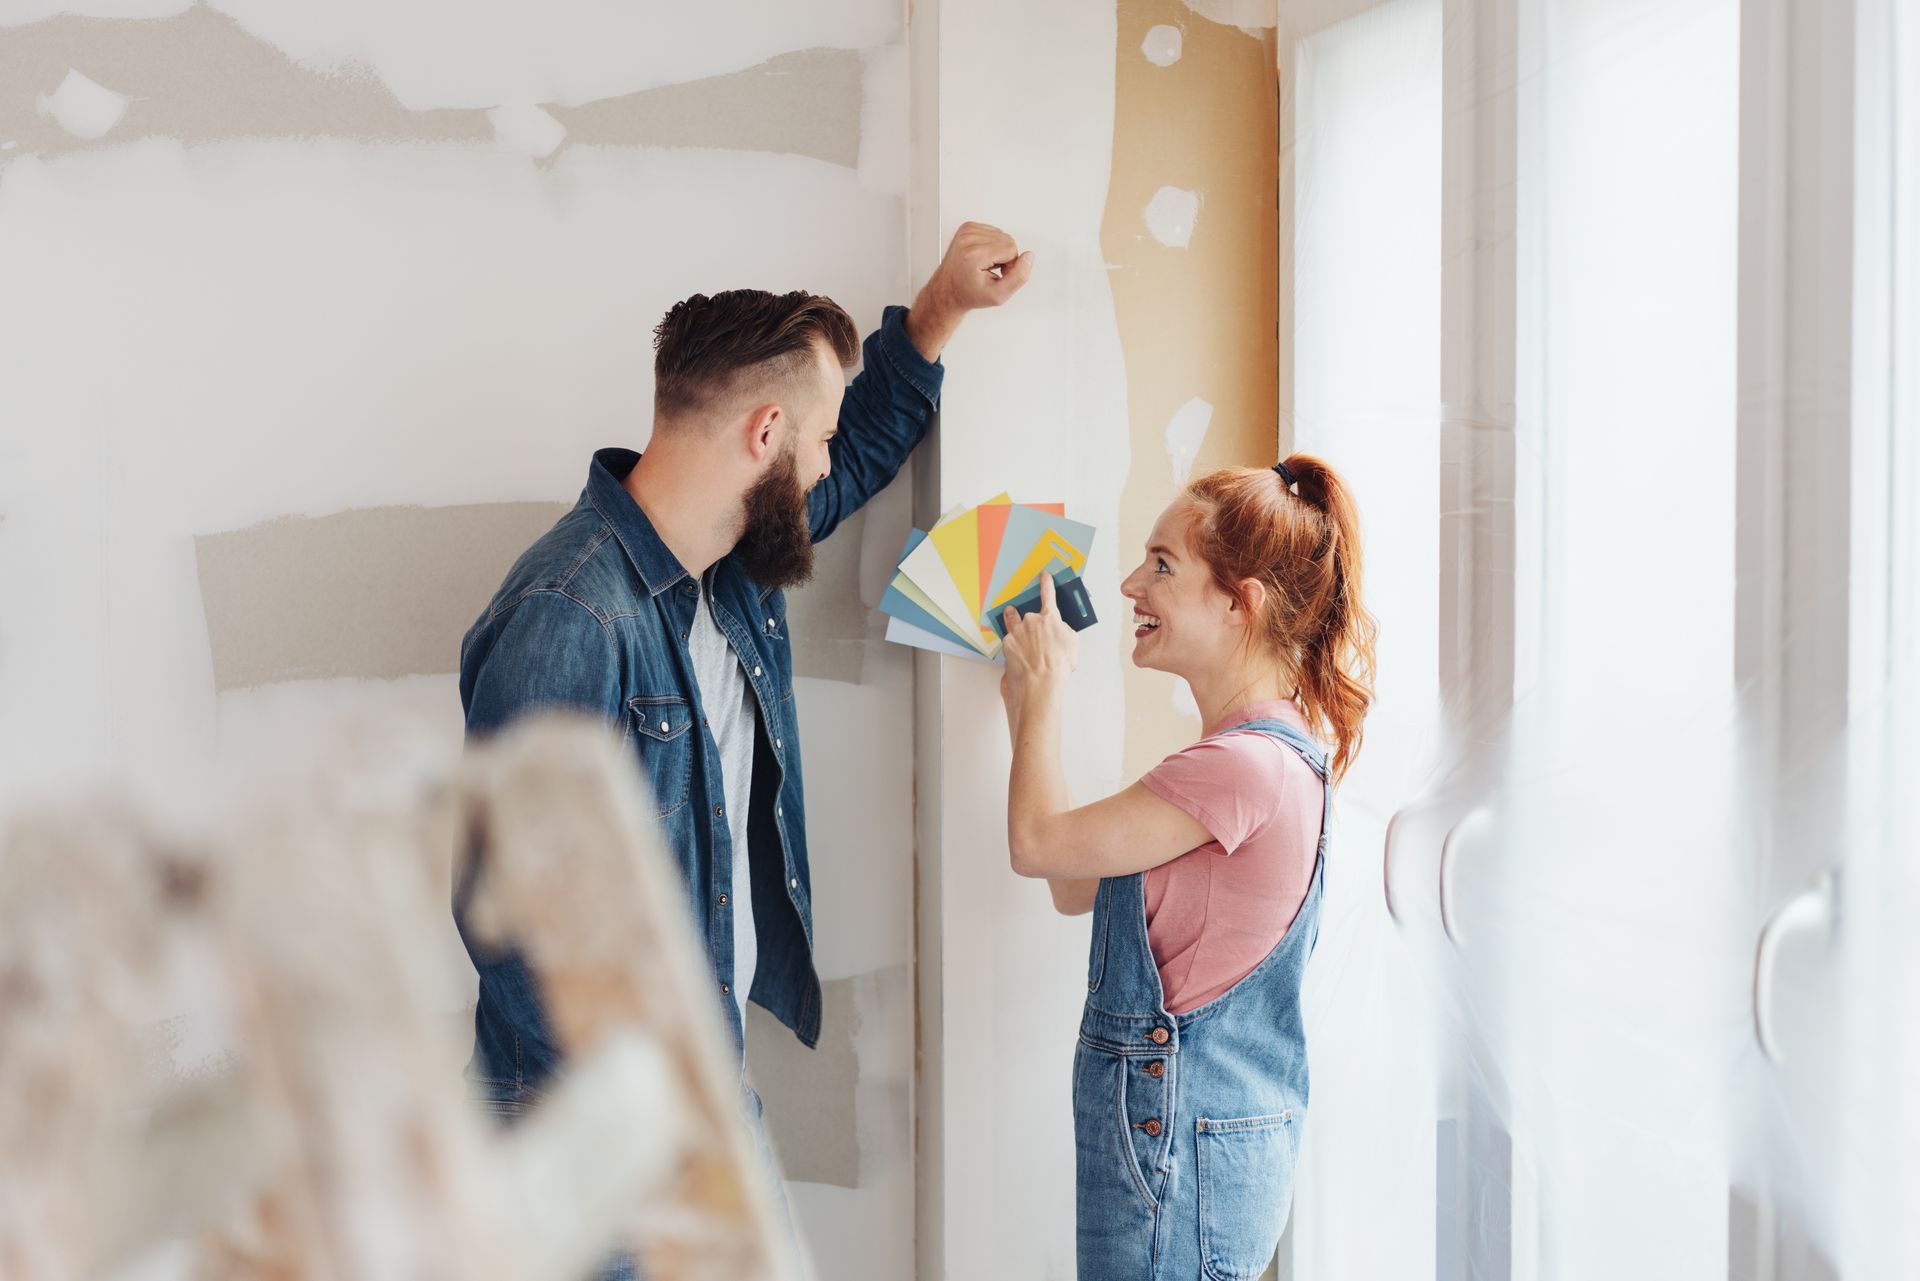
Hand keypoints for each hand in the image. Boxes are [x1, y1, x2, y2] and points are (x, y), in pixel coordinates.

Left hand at [906, 221, 1034, 359]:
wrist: (948, 290)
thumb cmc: (969, 293)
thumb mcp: (998, 296)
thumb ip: (1019, 277)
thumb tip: (1029, 257)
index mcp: (974, 254)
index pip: (1012, 249)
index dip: (1010, 266)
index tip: (998, 275)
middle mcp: (968, 239)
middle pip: (1008, 240)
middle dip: (1005, 257)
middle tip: (992, 271)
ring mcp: (966, 231)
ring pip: (1002, 235)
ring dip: (998, 251)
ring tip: (986, 264)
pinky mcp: (967, 228)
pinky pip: (993, 232)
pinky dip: (991, 245)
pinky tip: (982, 257)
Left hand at [999, 573, 1077, 716]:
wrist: (1040, 684)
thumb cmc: (1058, 667)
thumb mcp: (1072, 644)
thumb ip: (1064, 631)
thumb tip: (1059, 630)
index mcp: (1050, 619)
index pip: (1048, 594)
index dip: (1046, 583)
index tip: (1044, 576)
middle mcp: (1031, 621)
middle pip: (1028, 614)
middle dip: (1029, 621)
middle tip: (1033, 633)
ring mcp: (1017, 632)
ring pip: (1012, 621)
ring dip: (1012, 620)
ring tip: (1014, 625)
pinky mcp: (1006, 644)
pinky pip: (1008, 641)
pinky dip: (1011, 646)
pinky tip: (1018, 656)